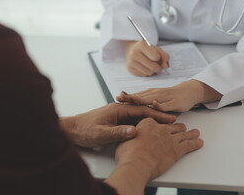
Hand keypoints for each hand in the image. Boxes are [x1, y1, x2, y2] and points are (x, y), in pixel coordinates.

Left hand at [59, 103, 175, 146]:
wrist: (71, 129)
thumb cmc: (84, 131)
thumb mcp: (101, 134)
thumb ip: (118, 132)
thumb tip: (135, 131)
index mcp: (117, 109)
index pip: (141, 111)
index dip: (156, 115)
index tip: (169, 119)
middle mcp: (118, 109)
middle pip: (143, 111)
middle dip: (158, 115)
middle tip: (173, 120)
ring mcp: (117, 114)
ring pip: (138, 115)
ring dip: (152, 119)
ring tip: (165, 123)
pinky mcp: (115, 119)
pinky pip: (132, 120)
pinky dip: (143, 122)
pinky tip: (149, 127)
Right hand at [105, 118, 202, 194]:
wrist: (136, 164)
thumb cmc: (128, 154)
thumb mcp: (124, 139)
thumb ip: (128, 134)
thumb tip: (126, 134)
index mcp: (147, 123)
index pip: (157, 120)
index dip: (161, 122)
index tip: (163, 123)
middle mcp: (161, 129)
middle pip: (172, 126)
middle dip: (178, 127)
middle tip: (183, 127)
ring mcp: (170, 139)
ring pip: (183, 134)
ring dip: (190, 133)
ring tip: (195, 132)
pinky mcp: (177, 150)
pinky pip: (189, 145)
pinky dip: (195, 143)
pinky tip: (199, 142)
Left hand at [117, 80, 222, 111]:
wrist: (189, 92)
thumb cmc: (171, 97)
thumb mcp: (156, 100)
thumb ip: (146, 105)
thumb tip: (133, 111)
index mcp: (150, 94)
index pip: (137, 95)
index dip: (127, 96)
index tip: (117, 97)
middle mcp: (156, 94)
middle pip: (141, 96)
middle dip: (130, 97)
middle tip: (120, 97)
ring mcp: (165, 98)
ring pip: (152, 99)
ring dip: (142, 99)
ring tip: (133, 99)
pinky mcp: (174, 103)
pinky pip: (166, 105)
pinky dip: (160, 105)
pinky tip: (155, 104)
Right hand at [122, 40, 169, 75]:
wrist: (131, 48)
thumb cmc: (146, 49)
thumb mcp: (156, 49)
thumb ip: (164, 56)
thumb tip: (166, 66)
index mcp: (141, 45)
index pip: (155, 57)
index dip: (159, 59)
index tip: (157, 57)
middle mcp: (134, 53)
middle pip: (153, 67)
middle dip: (158, 68)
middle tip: (158, 66)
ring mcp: (131, 61)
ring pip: (149, 73)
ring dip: (153, 71)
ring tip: (151, 66)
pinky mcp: (129, 68)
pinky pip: (143, 75)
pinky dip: (147, 73)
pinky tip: (145, 68)